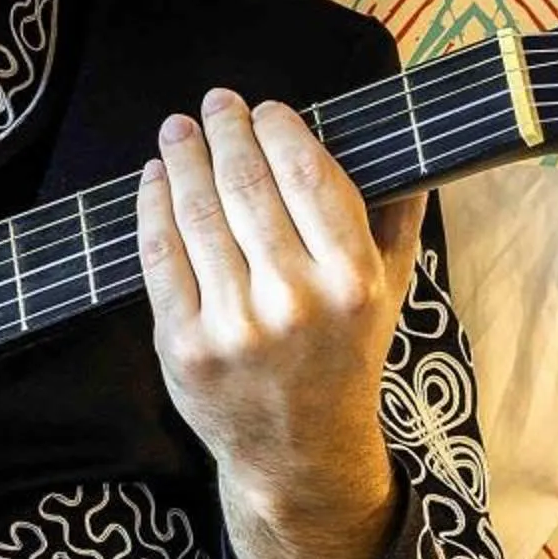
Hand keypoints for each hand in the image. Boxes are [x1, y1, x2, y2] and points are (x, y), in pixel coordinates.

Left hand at [137, 88, 425, 558]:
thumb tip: (404, 147)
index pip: (307, 174)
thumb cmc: (344, 361)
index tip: (265, 108)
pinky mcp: (185, 346)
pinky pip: (161, 258)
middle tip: (214, 105)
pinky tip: (156, 179)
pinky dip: (153, 208)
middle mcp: (294, 299)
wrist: (300, 454)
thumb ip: (397, 221)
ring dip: (184, 159)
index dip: (279, 129)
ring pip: (199, 214)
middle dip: (225, 132)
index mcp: (351, 279)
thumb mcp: (388, 295)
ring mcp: (234, 325)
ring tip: (179, 131)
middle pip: (246, 185)